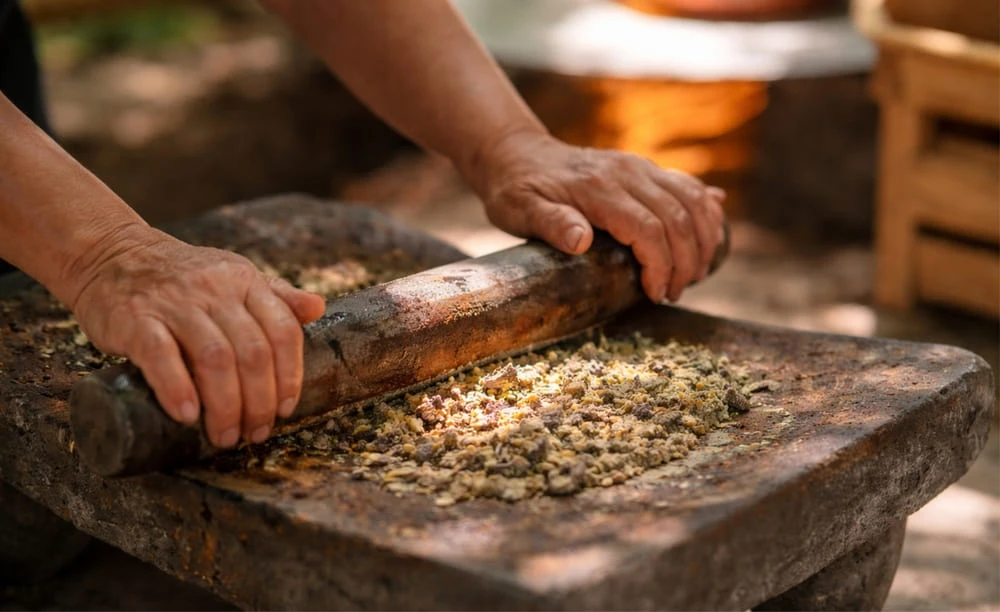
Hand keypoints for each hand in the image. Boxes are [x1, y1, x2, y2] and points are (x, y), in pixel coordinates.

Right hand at [68, 226, 325, 447]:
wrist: (113, 254)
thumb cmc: (182, 277)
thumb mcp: (235, 276)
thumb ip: (277, 295)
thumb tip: (318, 308)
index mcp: (245, 281)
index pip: (283, 332)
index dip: (290, 376)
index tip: (285, 409)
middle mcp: (215, 290)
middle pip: (253, 352)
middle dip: (260, 402)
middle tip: (255, 433)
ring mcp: (175, 303)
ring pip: (214, 358)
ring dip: (226, 405)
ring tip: (226, 436)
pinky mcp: (135, 318)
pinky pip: (160, 355)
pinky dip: (177, 388)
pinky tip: (188, 416)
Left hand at [469, 131, 726, 302]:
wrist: (518, 153)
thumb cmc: (516, 189)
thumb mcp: (518, 209)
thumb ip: (549, 223)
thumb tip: (581, 241)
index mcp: (598, 187)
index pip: (647, 228)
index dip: (660, 265)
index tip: (656, 294)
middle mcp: (627, 172)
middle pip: (678, 218)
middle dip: (685, 262)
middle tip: (674, 294)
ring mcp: (640, 167)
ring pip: (693, 200)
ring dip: (704, 240)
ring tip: (694, 275)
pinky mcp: (646, 169)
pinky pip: (690, 187)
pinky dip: (708, 212)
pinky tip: (713, 234)